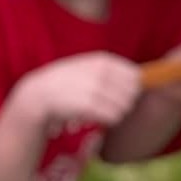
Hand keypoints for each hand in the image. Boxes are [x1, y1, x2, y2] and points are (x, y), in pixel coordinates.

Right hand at [16, 51, 142, 127]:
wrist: (39, 95)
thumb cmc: (67, 85)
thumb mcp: (87, 70)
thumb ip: (111, 72)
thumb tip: (141, 80)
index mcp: (100, 61)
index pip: (133, 74)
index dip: (134, 86)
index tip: (126, 93)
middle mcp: (99, 72)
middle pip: (133, 91)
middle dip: (127, 101)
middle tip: (111, 104)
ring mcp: (94, 88)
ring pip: (125, 106)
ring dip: (116, 112)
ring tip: (100, 110)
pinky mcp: (88, 105)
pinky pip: (113, 117)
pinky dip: (108, 120)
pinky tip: (95, 117)